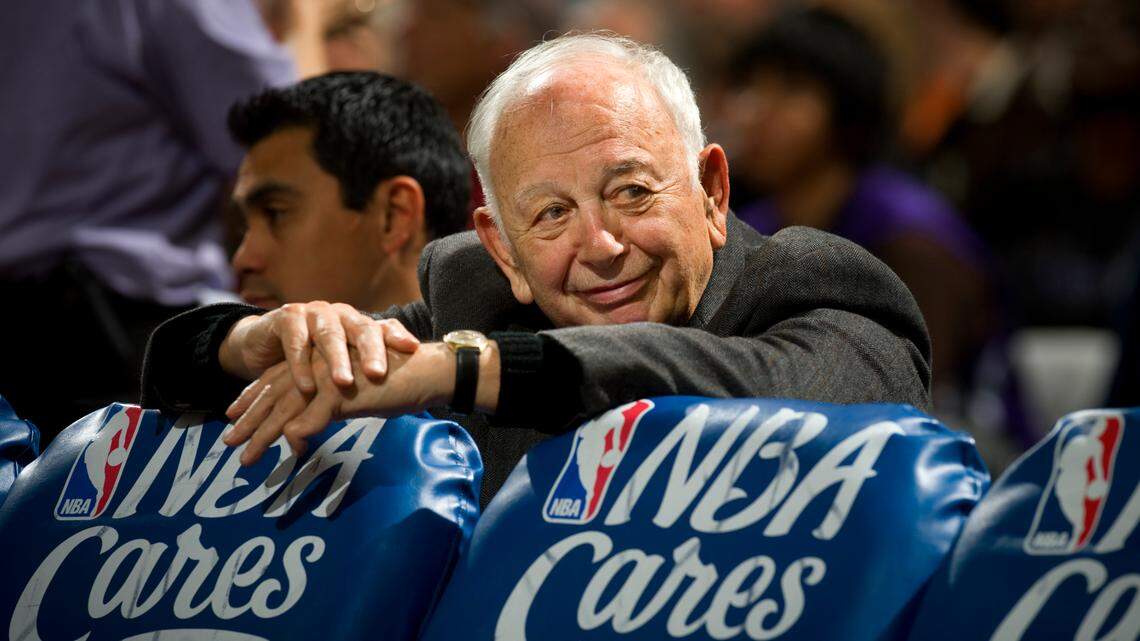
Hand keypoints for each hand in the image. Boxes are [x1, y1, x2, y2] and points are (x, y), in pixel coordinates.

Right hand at [218, 302, 419, 392]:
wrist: (265, 347)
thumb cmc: (311, 360)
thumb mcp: (339, 367)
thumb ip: (363, 376)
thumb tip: (401, 399)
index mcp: (359, 324)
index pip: (384, 328)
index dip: (398, 336)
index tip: (412, 349)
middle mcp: (341, 315)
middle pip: (361, 329)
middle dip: (371, 351)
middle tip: (378, 374)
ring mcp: (314, 313)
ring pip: (330, 334)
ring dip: (337, 360)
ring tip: (344, 383)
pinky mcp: (287, 317)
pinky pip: (296, 341)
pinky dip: (301, 364)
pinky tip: (306, 385)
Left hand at [224, 343, 454, 463]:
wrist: (429, 371)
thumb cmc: (400, 381)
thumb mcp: (357, 392)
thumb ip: (330, 404)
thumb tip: (307, 429)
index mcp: (322, 360)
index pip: (278, 378)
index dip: (253, 397)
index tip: (233, 414)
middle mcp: (320, 364)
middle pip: (275, 393)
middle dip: (249, 419)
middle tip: (230, 442)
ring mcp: (330, 377)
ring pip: (286, 408)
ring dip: (263, 434)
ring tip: (246, 457)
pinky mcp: (343, 392)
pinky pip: (312, 418)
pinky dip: (300, 435)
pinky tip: (293, 451)